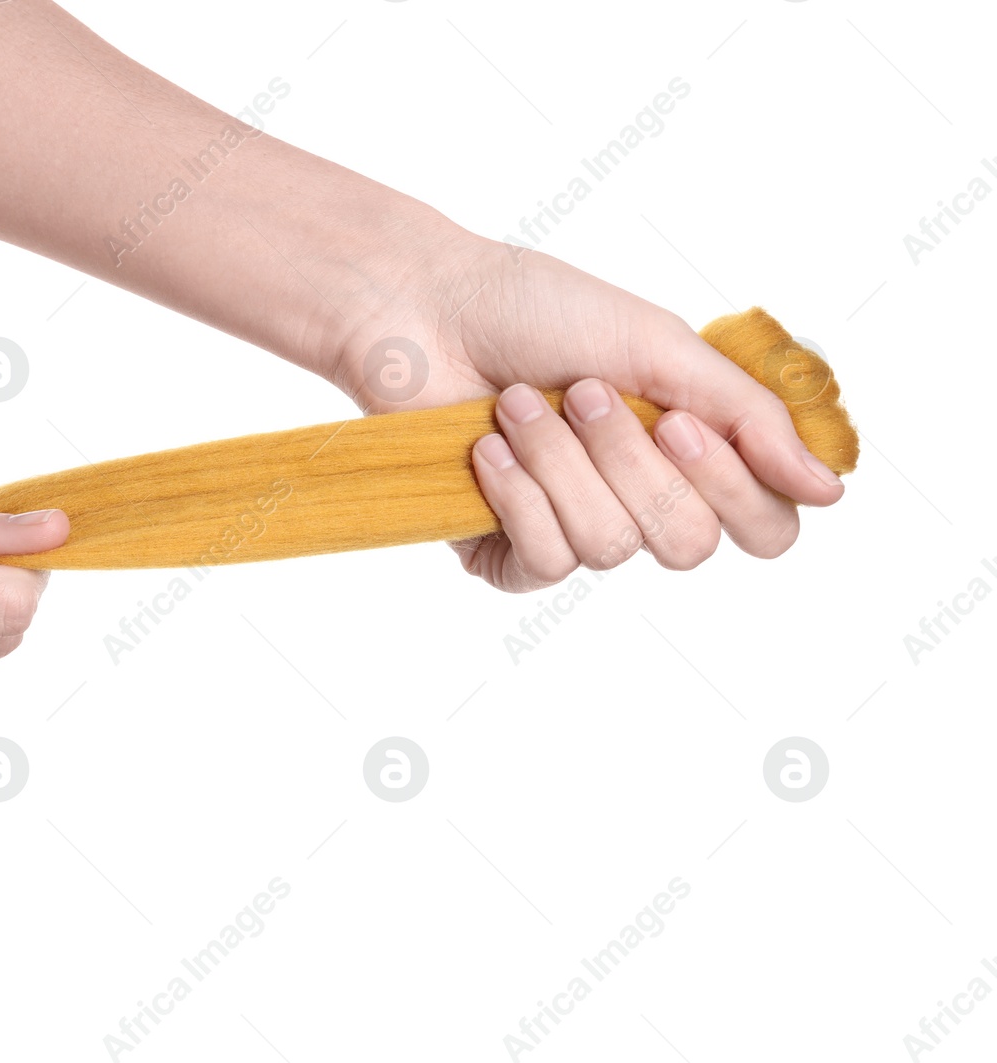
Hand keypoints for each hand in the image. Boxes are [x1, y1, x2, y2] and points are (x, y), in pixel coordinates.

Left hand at [331, 225, 845, 591]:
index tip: (679, 421)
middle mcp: (641, 501)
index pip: (764, 528)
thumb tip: (827, 488)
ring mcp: (574, 530)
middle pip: (687, 545)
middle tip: (583, 393)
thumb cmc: (538, 313)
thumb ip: (748, 418)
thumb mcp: (661, 348)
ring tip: (520, 404)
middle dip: (631, 461)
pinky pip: (544, 561)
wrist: (426, 310)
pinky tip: (486, 447)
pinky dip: (516, 493)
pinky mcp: (505, 552)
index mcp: (692, 453)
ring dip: (562, 462)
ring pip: (609, 546)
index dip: (732, 489)